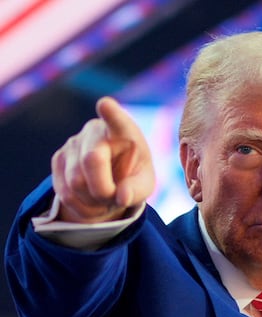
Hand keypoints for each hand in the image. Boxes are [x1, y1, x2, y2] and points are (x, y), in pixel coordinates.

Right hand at [52, 97, 154, 222]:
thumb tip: (122, 197)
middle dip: (105, 190)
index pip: (116, 120)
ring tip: (106, 198)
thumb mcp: (144, 184)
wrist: (112, 180)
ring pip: (76, 183)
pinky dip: (81, 207)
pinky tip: (91, 201)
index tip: (105, 105)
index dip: (111, 113)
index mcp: (124, 131)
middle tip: (116, 198)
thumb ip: (137, 190)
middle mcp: (95, 131)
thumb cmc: (132, 177)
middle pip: (92, 162)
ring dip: (93, 201)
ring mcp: (73, 143)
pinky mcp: (58, 159)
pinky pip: (65, 193)